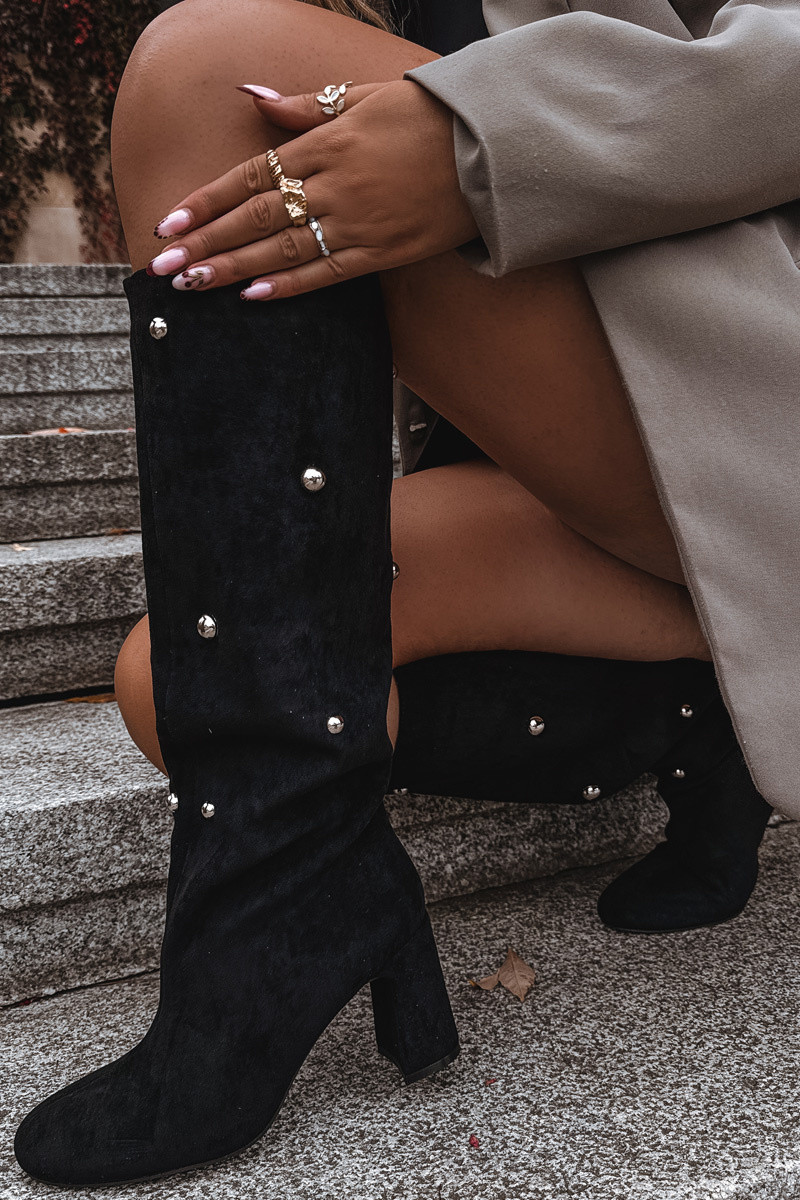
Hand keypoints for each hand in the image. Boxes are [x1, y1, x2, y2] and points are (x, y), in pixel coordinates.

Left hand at [147, 79, 478, 297]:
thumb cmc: (428, 117)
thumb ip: (305, 105)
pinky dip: (289, 285)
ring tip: (192, 286)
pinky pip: (327, 273)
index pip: (250, 176)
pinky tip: (253, 296)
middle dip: (204, 243)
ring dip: (232, 268)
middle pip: (255, 218)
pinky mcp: (384, 252)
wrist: (492, 146)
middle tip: (164, 267)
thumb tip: (251, 96)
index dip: (206, 202)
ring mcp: (358, 221)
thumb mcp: (363, 96)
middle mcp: (334, 184)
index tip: (170, 222)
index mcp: (326, 142)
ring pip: (282, 249)